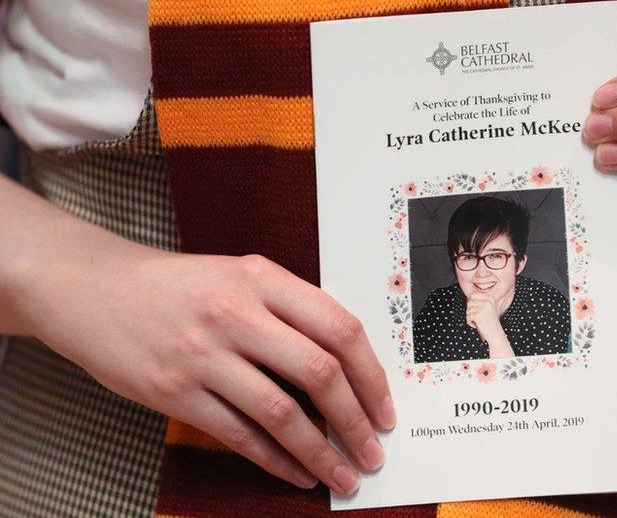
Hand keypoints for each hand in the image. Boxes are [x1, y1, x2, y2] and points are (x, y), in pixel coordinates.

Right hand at [23, 250, 394, 494]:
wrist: (93, 290)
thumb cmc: (179, 287)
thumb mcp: (240, 276)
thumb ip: (291, 309)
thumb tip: (350, 367)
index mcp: (262, 278)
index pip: (339, 328)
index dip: (372, 375)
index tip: (386, 408)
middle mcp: (236, 313)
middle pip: (320, 373)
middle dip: (356, 422)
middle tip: (373, 452)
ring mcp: (203, 354)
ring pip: (282, 414)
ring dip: (321, 453)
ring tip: (344, 476)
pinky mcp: (174, 391)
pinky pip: (239, 435)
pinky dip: (276, 461)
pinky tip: (298, 475)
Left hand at [465, 293, 503, 340]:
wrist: (495, 334)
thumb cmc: (491, 323)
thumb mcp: (491, 308)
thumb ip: (484, 300)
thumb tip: (472, 294)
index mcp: (490, 299)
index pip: (474, 295)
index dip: (472, 303)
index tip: (476, 310)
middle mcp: (487, 302)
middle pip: (469, 303)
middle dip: (470, 311)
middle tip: (477, 317)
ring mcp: (483, 308)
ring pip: (468, 310)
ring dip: (470, 318)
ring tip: (478, 322)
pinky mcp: (478, 315)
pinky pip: (468, 317)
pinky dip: (470, 322)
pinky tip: (476, 325)